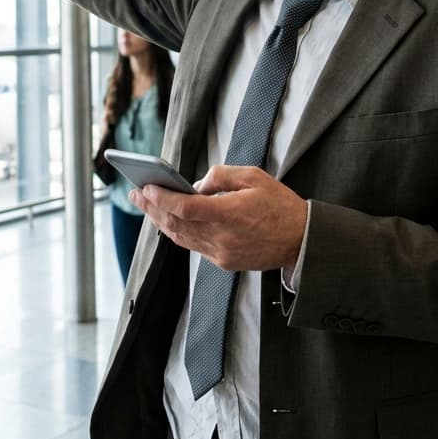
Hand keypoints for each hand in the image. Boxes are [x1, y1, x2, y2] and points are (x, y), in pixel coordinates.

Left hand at [129, 165, 307, 271]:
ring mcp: (222, 253)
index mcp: (230, 213)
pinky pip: (193, 246)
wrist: (302, 241)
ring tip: (146, 205)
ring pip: (181, 238)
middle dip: (152, 208)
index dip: (162, 198)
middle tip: (135, 193)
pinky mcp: (224, 262)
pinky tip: (168, 220)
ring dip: (160, 221)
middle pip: (176, 224)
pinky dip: (177, 232)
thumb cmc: (280, 205)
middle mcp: (222, 237)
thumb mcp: (254, 177)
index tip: (146, 187)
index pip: (185, 208)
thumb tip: (194, 185)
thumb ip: (220, 176)